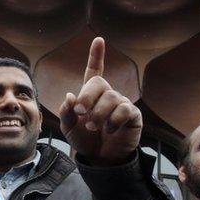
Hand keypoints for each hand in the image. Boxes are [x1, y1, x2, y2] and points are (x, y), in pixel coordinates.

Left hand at [59, 37, 141, 165]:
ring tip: (94, 127)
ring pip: (112, 97)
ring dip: (99, 113)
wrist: (101, 159)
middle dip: (87, 97)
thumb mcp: (69, 128)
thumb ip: (66, 112)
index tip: (98, 40)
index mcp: (91, 95)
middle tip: (82, 113)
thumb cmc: (85, 141)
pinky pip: (125, 110)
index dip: (96, 56)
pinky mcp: (133, 116)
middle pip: (99, 83)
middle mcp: (107, 95)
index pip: (94, 71)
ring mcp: (121, 104)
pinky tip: (110, 129)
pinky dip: (114, 120)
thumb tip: (70, 95)